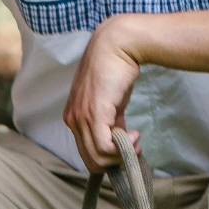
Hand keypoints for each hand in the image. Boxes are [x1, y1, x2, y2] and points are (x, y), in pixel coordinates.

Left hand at [64, 19, 142, 170]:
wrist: (117, 46)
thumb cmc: (116, 71)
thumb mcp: (111, 103)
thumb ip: (112, 123)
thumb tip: (120, 140)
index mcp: (74, 117)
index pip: (86, 153)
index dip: (109, 157)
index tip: (127, 148)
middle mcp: (72, 120)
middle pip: (91, 161)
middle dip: (115, 161)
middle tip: (133, 148)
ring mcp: (81, 117)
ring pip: (98, 157)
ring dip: (121, 155)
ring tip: (135, 140)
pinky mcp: (94, 114)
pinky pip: (104, 147)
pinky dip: (122, 149)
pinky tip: (135, 136)